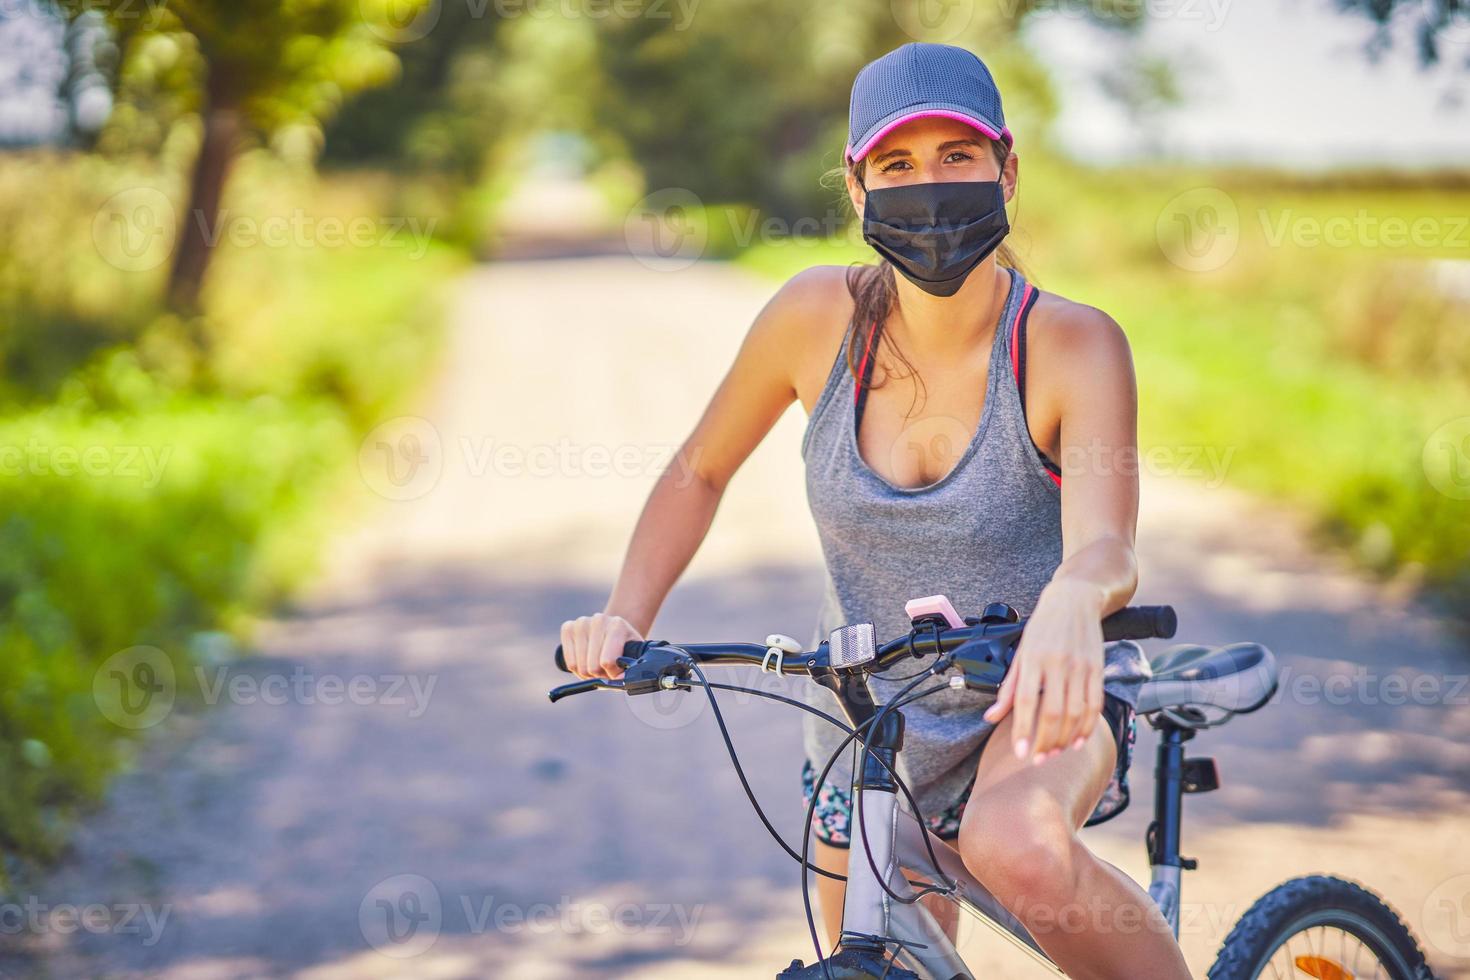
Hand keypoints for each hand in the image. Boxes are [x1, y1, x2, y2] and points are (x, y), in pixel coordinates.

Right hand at [560, 613, 643, 679]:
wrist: (611, 632)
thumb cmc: (623, 648)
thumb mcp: (634, 657)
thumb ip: (629, 670)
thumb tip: (619, 679)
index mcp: (618, 625)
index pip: (607, 662)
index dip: (613, 674)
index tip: (618, 673)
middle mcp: (599, 620)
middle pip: (592, 667)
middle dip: (600, 675)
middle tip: (606, 669)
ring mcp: (581, 623)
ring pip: (579, 666)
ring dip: (589, 673)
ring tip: (597, 665)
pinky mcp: (568, 628)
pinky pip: (570, 663)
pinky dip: (577, 669)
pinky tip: (585, 661)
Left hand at [983, 580, 1104, 764]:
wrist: (1074, 599)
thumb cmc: (1043, 627)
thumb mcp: (1020, 653)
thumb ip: (1007, 688)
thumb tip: (991, 717)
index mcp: (1032, 658)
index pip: (1025, 701)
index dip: (1022, 729)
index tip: (1020, 752)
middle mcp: (1056, 663)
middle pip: (1052, 712)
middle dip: (1045, 741)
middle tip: (1038, 759)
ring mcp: (1080, 666)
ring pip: (1075, 713)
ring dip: (1065, 739)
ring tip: (1055, 752)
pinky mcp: (1097, 669)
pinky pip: (1095, 704)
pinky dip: (1088, 727)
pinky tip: (1079, 741)